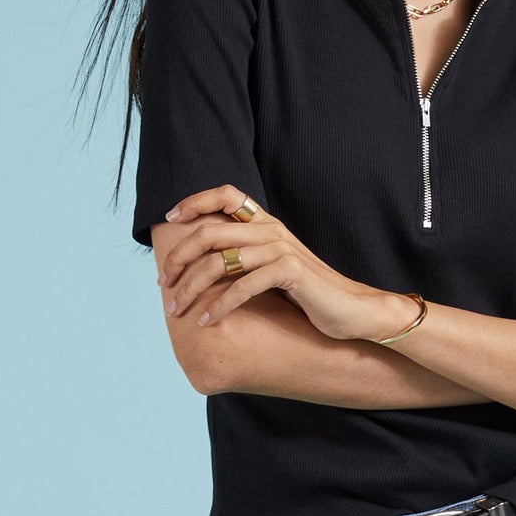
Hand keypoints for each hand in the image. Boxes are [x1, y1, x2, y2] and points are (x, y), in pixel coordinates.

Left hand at [154, 186, 416, 343]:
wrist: (353, 310)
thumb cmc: (310, 294)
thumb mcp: (274, 267)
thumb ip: (247, 256)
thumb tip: (205, 263)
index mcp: (266, 223)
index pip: (226, 194)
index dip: (194, 201)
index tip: (170, 219)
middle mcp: (271, 230)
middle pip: (210, 231)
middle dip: (179, 257)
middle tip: (162, 283)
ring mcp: (280, 249)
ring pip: (220, 261)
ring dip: (192, 287)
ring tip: (176, 309)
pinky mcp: (290, 272)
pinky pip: (243, 286)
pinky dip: (220, 305)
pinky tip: (208, 321)